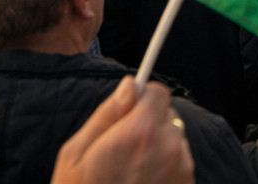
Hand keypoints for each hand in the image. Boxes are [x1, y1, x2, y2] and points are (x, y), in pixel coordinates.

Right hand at [52, 77, 194, 183]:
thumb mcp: (76, 153)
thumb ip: (107, 114)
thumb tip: (129, 85)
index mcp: (139, 132)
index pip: (158, 92)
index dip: (142, 98)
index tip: (129, 111)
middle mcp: (168, 147)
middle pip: (167, 116)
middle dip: (149, 124)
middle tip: (123, 149)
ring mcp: (181, 168)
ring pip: (175, 140)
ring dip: (159, 147)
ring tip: (131, 172)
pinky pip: (180, 163)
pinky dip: (166, 168)